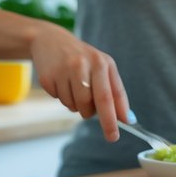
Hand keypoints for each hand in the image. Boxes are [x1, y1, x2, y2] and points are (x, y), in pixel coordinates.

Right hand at [29, 25, 129, 141]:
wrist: (50, 40)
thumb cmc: (81, 58)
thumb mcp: (101, 67)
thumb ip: (114, 91)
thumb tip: (127, 118)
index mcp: (102, 62)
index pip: (111, 94)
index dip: (115, 116)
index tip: (117, 135)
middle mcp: (84, 64)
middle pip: (94, 102)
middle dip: (104, 122)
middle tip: (110, 135)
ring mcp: (65, 70)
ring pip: (76, 105)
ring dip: (78, 107)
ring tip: (76, 91)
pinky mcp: (48, 77)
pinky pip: (59, 100)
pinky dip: (62, 98)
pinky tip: (61, 83)